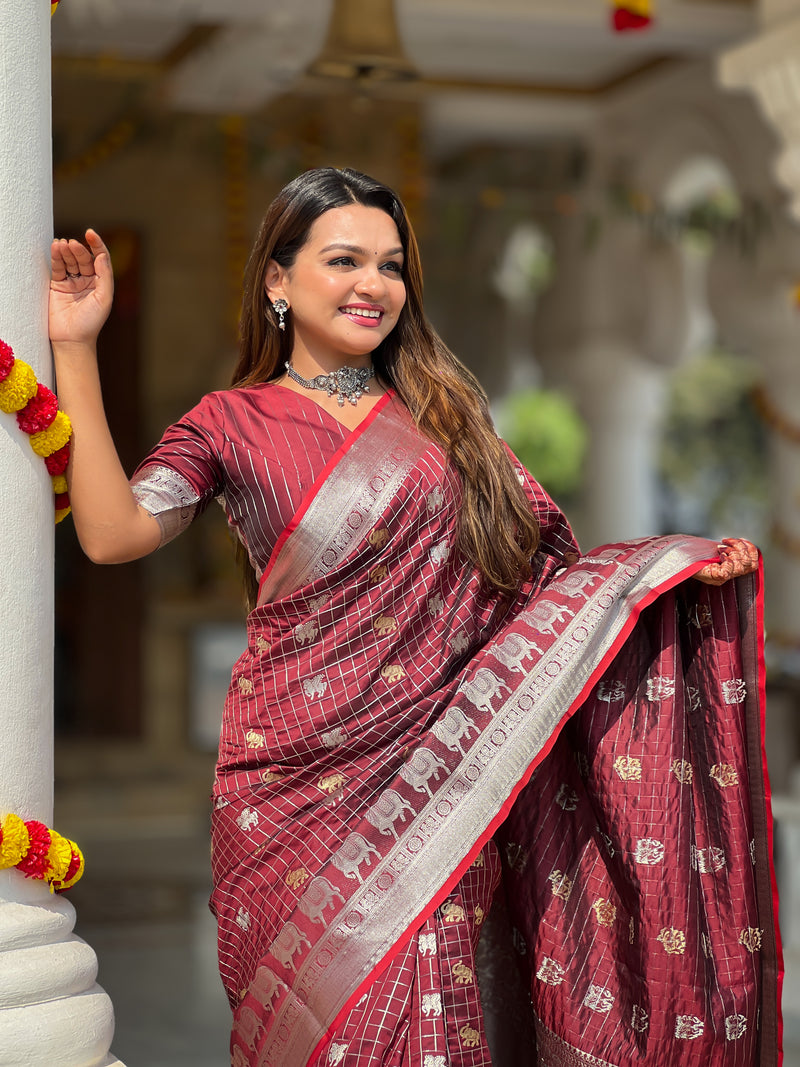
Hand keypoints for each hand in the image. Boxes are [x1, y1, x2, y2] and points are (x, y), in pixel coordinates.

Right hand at [49, 229, 113, 345]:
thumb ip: (105, 276)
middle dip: (78, 249)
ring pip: (70, 260)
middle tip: (72, 244)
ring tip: (62, 244)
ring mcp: (72, 282)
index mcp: (101, 283)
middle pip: (84, 258)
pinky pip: (58, 267)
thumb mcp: (104, 299)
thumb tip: (102, 256)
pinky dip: (56, 257)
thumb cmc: (91, 322)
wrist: (72, 339)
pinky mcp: (57, 285)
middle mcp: (87, 280)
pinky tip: (55, 247)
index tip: (90, 233)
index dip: (96, 245)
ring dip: (66, 250)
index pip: (100, 258)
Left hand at [695, 538, 758, 585]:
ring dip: (735, 551)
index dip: (750, 549)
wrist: (671, 557)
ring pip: (742, 567)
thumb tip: (741, 541)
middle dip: (742, 549)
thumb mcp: (711, 548)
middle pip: (750, 565)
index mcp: (727, 569)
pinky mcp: (713, 577)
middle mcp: (726, 575)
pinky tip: (719, 554)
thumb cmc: (689, 552)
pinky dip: (727, 559)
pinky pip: (728, 571)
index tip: (739, 539)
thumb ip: (725, 547)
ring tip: (720, 547)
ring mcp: (719, 578)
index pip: (753, 563)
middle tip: (725, 544)